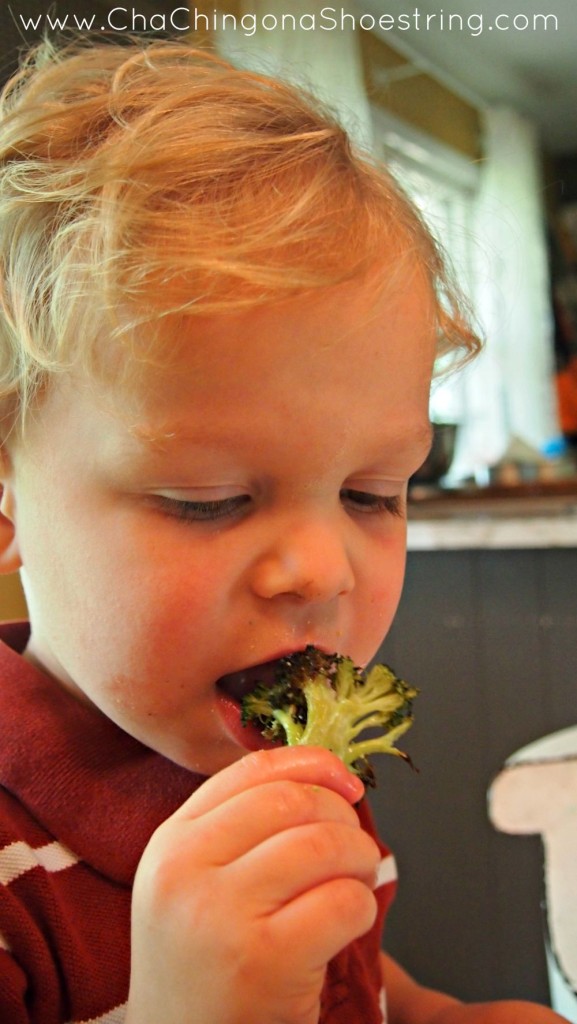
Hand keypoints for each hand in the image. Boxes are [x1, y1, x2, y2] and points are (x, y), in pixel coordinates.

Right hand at [126, 746, 379, 1023]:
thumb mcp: (194, 886)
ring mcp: (220, 914)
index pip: (251, 771)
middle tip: (353, 849)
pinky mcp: (264, 961)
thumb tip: (325, 774)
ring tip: (355, 883)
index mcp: (170, 844)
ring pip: (323, 845)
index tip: (345, 782)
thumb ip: (240, 829)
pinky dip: (361, 908)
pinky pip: (343, 902)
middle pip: (291, 800)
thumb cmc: (206, 970)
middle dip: (342, 817)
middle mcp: (185, 870)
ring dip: (359, 860)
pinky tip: (345, 928)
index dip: (312, 765)